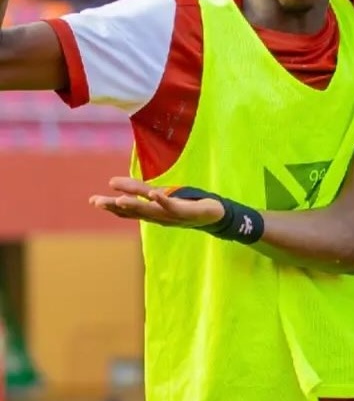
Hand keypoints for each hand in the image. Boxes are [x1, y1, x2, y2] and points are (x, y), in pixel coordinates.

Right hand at [89, 177, 223, 228]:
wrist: (214, 215)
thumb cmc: (184, 205)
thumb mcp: (159, 195)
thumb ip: (137, 190)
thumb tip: (112, 183)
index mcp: (151, 214)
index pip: (127, 212)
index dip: (110, 207)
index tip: (92, 200)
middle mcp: (158, 217)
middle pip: (134, 212)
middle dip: (115, 207)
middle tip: (97, 202)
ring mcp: (172, 216)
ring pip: (150, 211)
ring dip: (135, 205)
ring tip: (119, 199)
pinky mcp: (186, 212)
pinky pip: (172, 206)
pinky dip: (162, 201)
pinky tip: (153, 193)